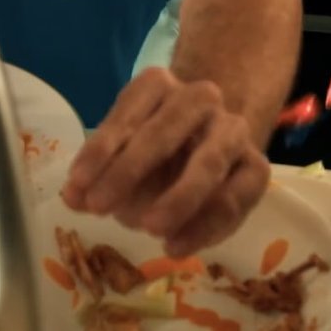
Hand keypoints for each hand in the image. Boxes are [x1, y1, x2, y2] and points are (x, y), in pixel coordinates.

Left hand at [60, 68, 270, 256]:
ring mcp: (232, 130)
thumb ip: (97, 173)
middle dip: (130, 171)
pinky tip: (176, 246)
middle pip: (165, 131)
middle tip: (100, 208)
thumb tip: (73, 197)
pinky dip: (205, 225)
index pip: (127, 114)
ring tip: (150, 230)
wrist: (211, 138)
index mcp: (157, 84)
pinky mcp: (256, 167)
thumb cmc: (153, 145)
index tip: (77, 186)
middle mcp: (199, 98)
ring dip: (178, 199)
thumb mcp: (120, 150)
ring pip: (209, 162)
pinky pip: (235, 197)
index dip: (100, 150)